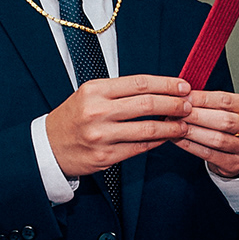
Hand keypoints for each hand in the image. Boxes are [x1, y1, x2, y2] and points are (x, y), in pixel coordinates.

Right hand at [45, 75, 191, 178]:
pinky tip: (167, 137)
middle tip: (189, 104)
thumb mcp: (90, 94)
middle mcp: (98, 111)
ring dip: (171, 126)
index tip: (183, 86)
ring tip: (184, 123)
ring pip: (148, 128)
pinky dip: (157, 141)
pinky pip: (140, 147)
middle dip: (174, 103)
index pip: (140, 83)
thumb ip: (121, 91)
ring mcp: (102, 135)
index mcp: (95, 90)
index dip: (166, 84)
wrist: (48, 146)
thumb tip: (158, 88)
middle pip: (147, 104)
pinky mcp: (106, 156)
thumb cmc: (74, 117)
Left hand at [175, 90, 238, 177]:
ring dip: (192, 131)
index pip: (226, 100)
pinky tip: (179, 139)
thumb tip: (182, 96)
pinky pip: (210, 154)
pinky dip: (191, 146)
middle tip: (177, 113)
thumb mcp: (228, 107)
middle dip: (197, 116)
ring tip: (175, 125)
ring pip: (217, 139)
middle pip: (224, 121)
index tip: (184, 97)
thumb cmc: (230, 122)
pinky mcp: (236, 164)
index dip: (202, 99)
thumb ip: (210, 101)